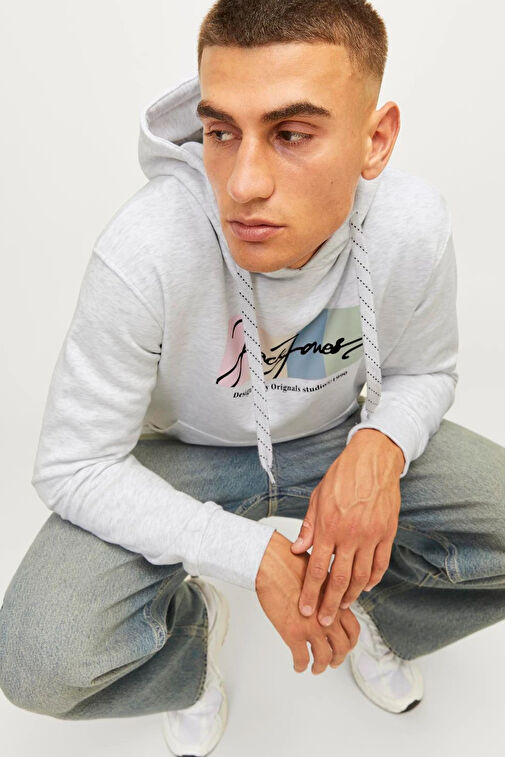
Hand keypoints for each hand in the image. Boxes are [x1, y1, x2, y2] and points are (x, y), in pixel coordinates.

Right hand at [255, 530, 359, 673]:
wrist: (272, 565)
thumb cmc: (291, 564)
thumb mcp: (319, 576)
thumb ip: (327, 593)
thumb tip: (328, 603)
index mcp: (335, 603)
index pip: (353, 630)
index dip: (349, 642)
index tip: (344, 646)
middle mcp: (329, 618)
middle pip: (342, 647)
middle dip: (338, 658)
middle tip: (332, 662)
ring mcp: (312, 628)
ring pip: (324, 658)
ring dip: (320, 666)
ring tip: (315, 668)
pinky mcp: (293, 634)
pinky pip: (302, 659)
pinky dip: (301, 666)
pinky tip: (298, 666)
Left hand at [290, 428, 403, 627]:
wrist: (373, 460)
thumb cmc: (342, 476)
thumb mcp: (317, 498)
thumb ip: (308, 527)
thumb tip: (297, 550)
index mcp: (329, 527)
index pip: (318, 569)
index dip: (311, 593)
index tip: (306, 609)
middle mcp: (350, 535)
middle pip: (339, 580)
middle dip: (330, 604)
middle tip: (325, 621)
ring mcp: (371, 536)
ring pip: (361, 576)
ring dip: (351, 596)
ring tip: (343, 607)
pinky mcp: (387, 533)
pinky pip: (380, 564)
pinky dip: (373, 579)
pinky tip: (365, 587)